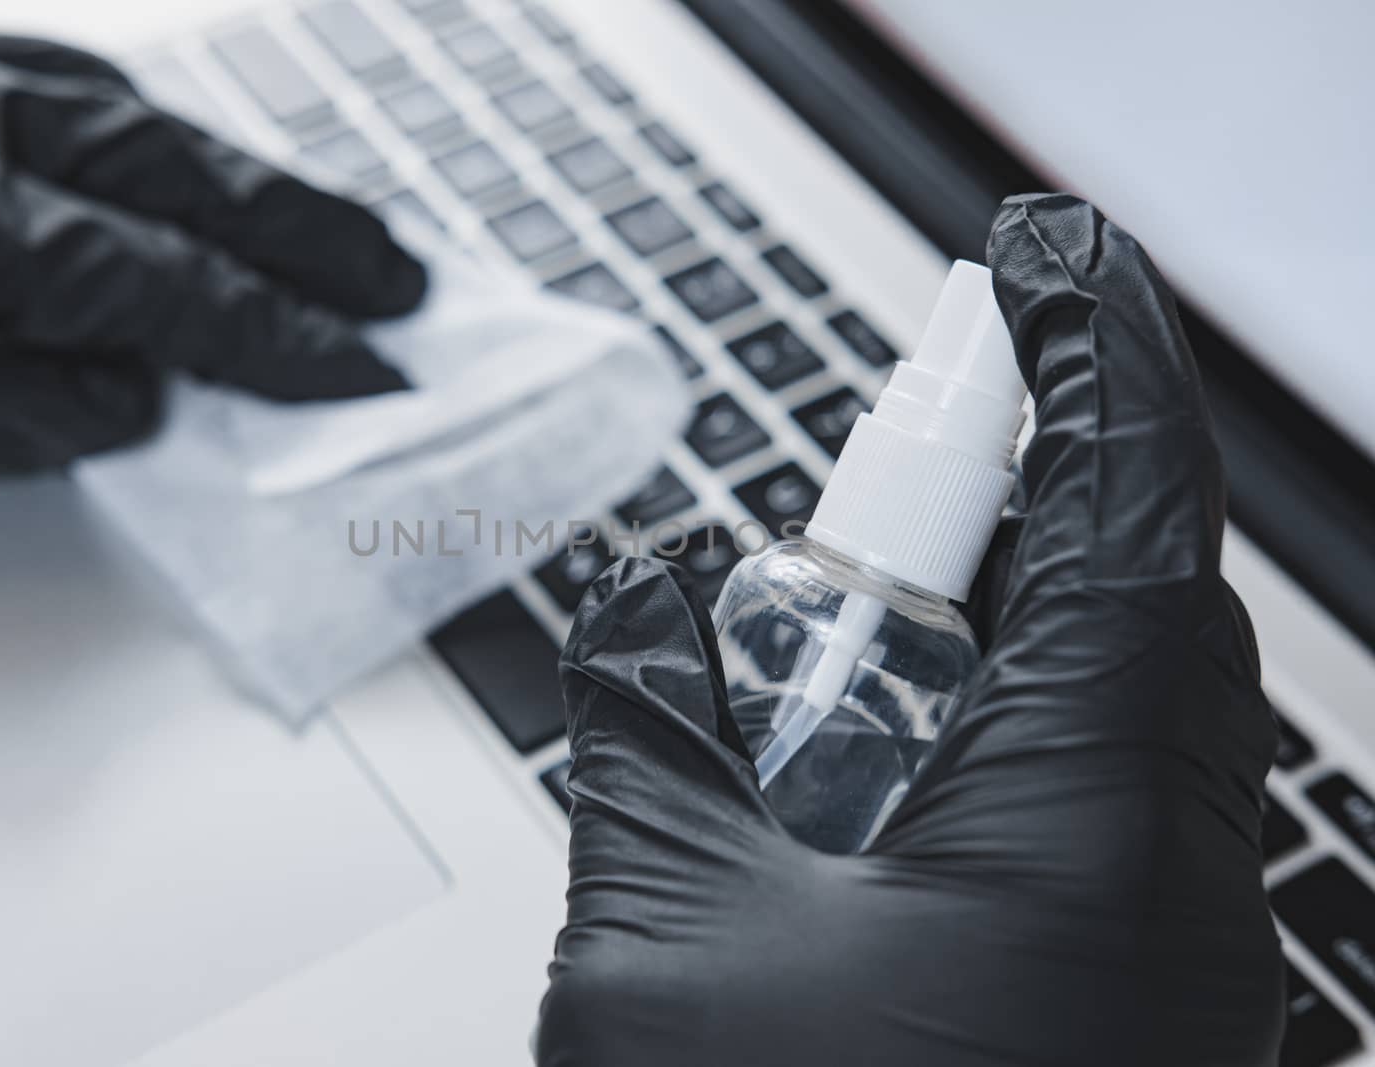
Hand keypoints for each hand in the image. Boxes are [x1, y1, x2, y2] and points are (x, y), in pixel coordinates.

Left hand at [0, 23, 424, 504]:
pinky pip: (53, 80)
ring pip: (121, 111)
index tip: (357, 373)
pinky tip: (192, 160)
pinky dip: (144, 128)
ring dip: (237, 175)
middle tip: (396, 283)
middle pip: (163, 169)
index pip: (144, 276)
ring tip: (329, 230)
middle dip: (297, 232)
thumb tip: (134, 404)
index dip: (268, 331)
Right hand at [537, 194, 1283, 1065]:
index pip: (1126, 520)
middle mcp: (1170, 887)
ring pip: (1086, 724)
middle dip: (969, 550)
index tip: (1042, 266)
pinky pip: (1077, 814)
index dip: (1090, 361)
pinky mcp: (1129, 998)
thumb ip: (649, 746)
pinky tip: (849, 834)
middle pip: (1107, 616)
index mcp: (1087, 843)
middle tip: (839, 559)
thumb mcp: (671, 950)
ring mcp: (1166, 951)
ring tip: (808, 772)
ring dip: (950, 688)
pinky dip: (970, 773)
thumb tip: (634, 626)